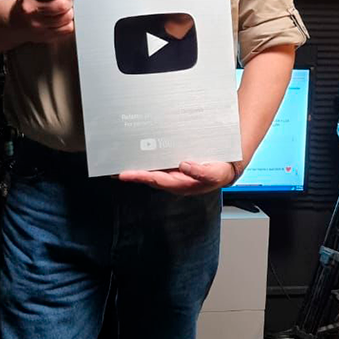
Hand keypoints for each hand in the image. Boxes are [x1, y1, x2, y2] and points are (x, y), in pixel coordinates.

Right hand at [9, 0, 84, 43]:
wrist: (16, 21)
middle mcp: (31, 9)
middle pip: (61, 5)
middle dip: (70, 1)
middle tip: (68, 0)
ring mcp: (37, 25)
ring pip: (66, 17)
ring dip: (71, 12)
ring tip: (65, 9)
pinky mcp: (45, 36)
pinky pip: (67, 29)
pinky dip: (70, 22)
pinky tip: (63, 18)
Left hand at [118, 160, 241, 194]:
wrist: (226, 168)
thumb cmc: (219, 173)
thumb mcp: (214, 174)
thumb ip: (200, 172)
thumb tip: (184, 166)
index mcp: (181, 184)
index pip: (156, 180)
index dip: (139, 176)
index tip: (124, 174)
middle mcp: (174, 180)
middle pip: (148, 176)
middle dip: (132, 173)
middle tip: (112, 169)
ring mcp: (173, 174)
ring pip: (151, 170)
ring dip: (136, 167)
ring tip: (120, 161)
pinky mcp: (174, 166)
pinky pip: (157, 164)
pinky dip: (146, 160)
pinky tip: (138, 155)